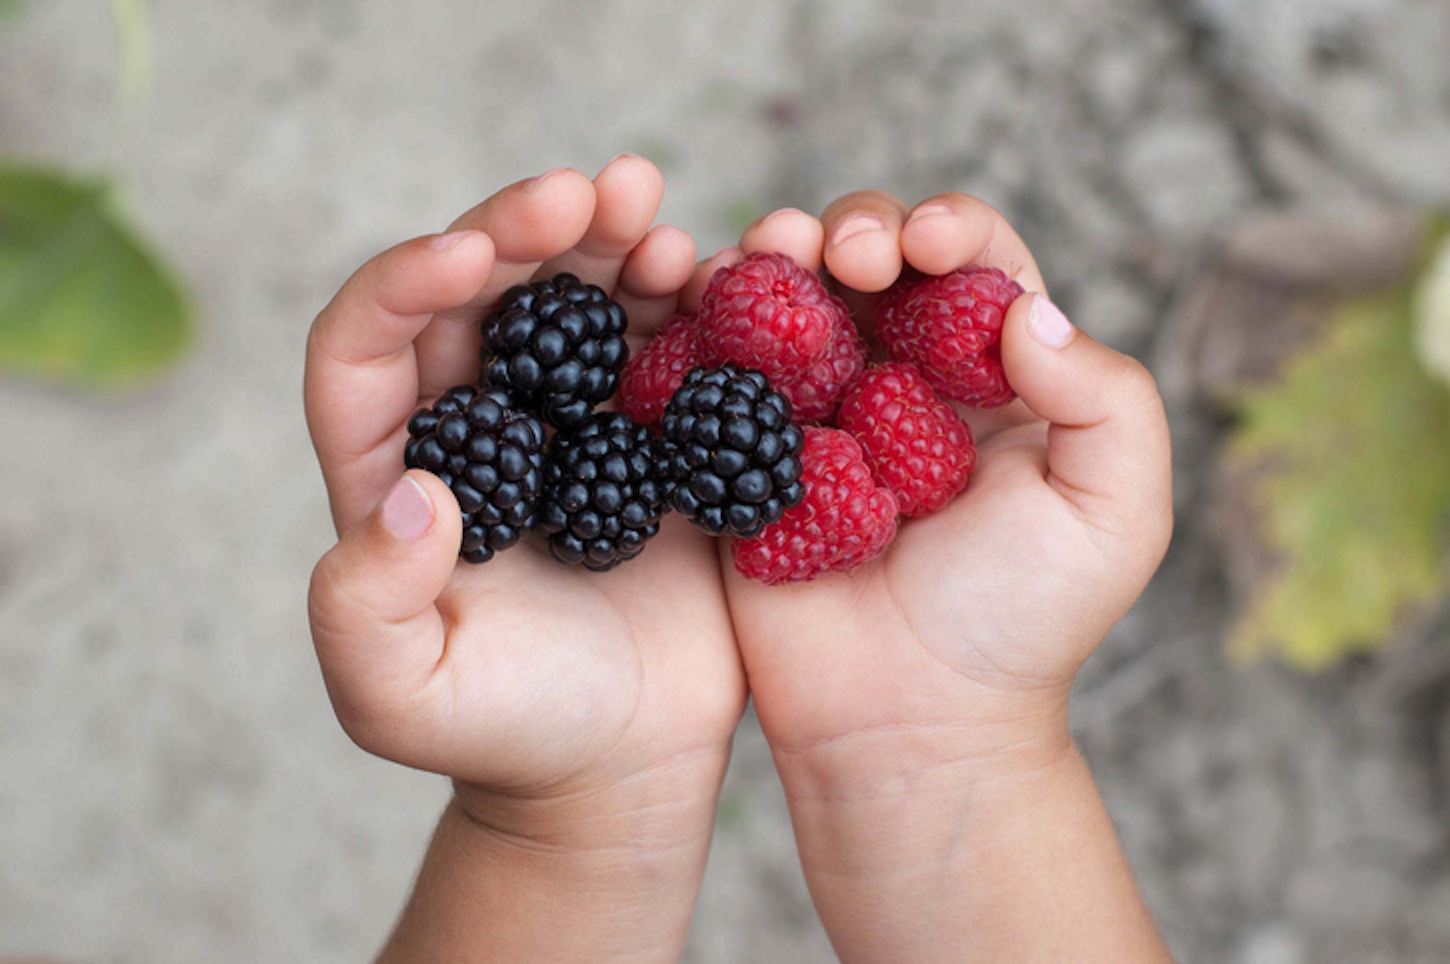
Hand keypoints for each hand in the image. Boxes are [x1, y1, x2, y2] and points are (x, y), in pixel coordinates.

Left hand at [303, 159, 744, 958]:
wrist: (621, 760)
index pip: (368, 343)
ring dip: (614, 244)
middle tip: (591, 192)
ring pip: (580, 300)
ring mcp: (571, 421)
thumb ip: (364, 607)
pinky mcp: (655, 434)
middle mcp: (478, 422)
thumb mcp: (402, 698)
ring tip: (655, 214)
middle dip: (528, 232)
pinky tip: (717, 273)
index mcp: (393, 463)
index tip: (469, 255)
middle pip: (485, 294)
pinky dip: (690, 302)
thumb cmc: (504, 731)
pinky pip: (668, 345)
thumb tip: (412, 492)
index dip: (407, 282)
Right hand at [721, 193, 1173, 961]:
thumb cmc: (1018, 624)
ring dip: (776, 254)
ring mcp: (816, 413)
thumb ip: (1108, 400)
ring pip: (789, 297)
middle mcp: (902, 378)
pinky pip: (719, 367)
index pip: (974, 264)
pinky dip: (709, 319)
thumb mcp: (1115, 514)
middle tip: (850, 256)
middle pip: (871, 260)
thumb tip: (1027, 310)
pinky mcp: (744, 454)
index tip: (929, 244)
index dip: (950, 229)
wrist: (907, 719)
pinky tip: (707, 300)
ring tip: (771, 253)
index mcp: (993, 379)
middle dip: (856, 229)